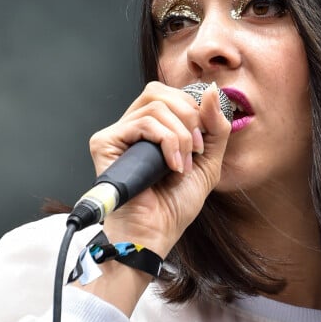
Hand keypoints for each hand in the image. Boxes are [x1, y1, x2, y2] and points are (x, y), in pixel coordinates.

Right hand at [88, 81, 230, 260]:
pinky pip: (142, 122)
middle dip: (188, 117)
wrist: (158, 232)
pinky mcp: (105, 142)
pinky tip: (171, 166)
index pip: (171, 94)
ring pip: (155, 106)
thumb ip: (215, 125)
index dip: (193, 109)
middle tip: (195, 150)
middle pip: (160, 92)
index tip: (202, 142)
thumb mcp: (208, 160)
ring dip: (180, 136)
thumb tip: (211, 89)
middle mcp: (131, 127)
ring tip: (182, 165)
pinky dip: (166, 142)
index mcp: (152, 128)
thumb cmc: (176, 205)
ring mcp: (117, 134)